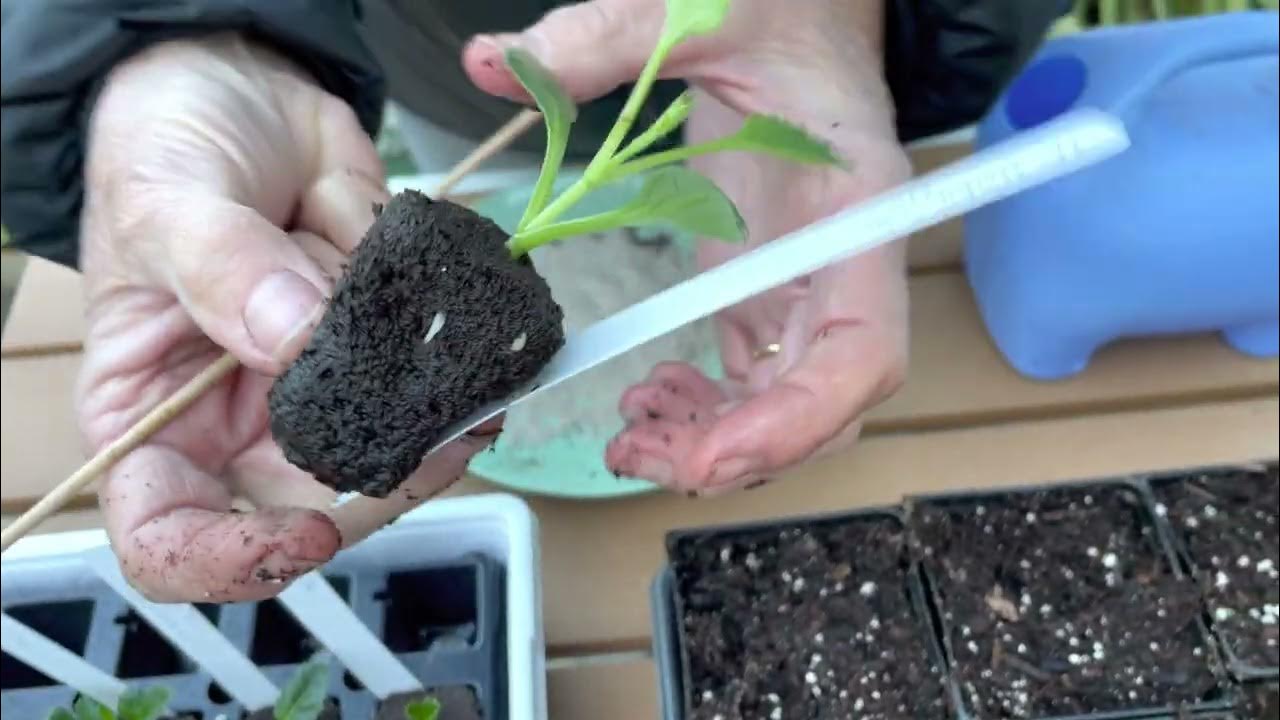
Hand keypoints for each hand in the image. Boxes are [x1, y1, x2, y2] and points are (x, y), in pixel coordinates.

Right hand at [78, 34, 492, 601]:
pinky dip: (462, 375)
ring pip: (385, 453)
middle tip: (440, 438)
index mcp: (153, 414)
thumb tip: (296, 338)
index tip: (310, 529)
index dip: (234, 559)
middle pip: (307, 506)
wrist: (243, 87)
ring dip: (437, 434)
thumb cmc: (167, 145)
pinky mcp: (381, 344)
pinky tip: (483, 352)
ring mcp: (317, 384)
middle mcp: (239, 417)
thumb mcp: (168, 201)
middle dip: (380, 484)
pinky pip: (428, 384)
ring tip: (474, 392)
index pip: (170, 533)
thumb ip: (225, 272)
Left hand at [463, 0, 911, 494]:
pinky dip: (705, 412)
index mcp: (857, 212)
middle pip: (827, 405)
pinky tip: (647, 396)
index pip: (865, 352)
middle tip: (634, 451)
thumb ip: (605, 37)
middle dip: (738, 451)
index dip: (797, 422)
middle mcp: (847, 267)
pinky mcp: (768, 292)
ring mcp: (810, 288)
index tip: (709, 457)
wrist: (805, 17)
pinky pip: (754, 382)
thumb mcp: (704, 11)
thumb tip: (491, 63)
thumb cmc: (777, 11)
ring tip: (628, 430)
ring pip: (788, 408)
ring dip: (713, 442)